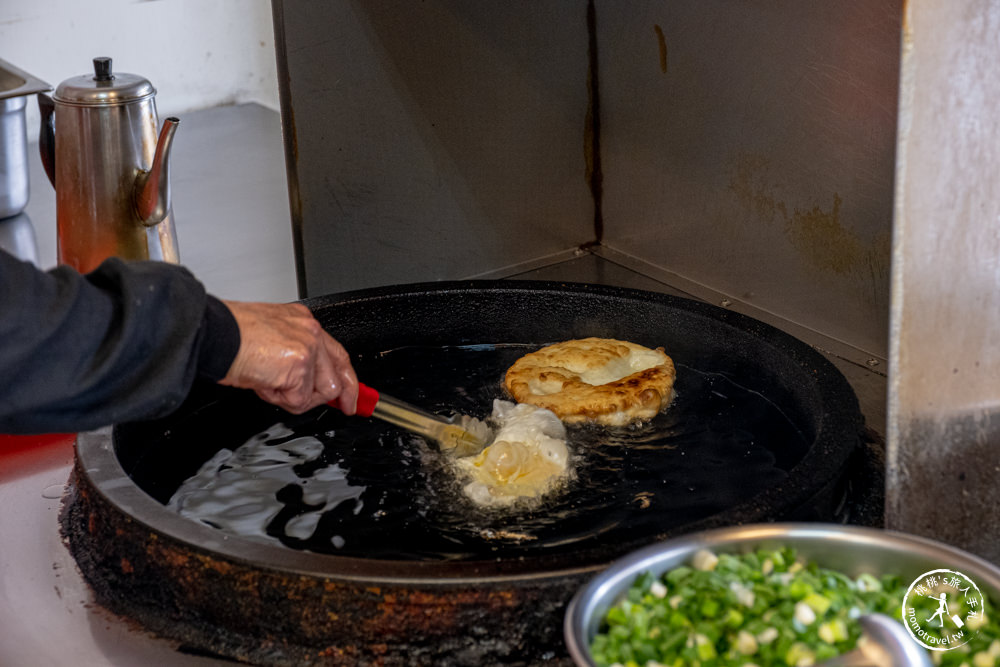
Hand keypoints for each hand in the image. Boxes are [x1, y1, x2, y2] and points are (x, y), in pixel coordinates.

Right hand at [218, 301, 358, 414]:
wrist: (213, 335)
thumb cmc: (230, 337)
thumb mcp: (269, 340)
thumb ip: (292, 357)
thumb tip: (300, 384)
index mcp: (302, 322)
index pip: (337, 354)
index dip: (346, 379)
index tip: (352, 397)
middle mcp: (309, 331)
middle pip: (336, 376)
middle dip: (329, 397)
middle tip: (326, 404)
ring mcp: (308, 347)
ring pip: (322, 391)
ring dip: (294, 398)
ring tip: (269, 383)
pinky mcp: (300, 365)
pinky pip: (299, 400)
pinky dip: (280, 399)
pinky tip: (264, 384)